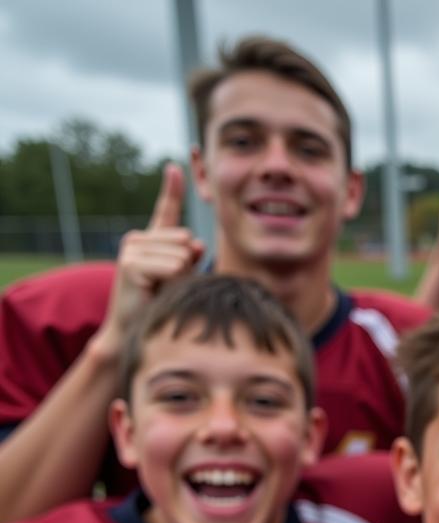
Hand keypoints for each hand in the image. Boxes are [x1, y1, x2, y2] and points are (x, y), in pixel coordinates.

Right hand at [94, 163, 205, 356]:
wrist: (134, 329)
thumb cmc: (161, 305)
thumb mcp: (182, 280)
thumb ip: (191, 260)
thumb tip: (197, 243)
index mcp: (152, 240)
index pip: (166, 210)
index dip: (172, 188)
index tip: (176, 166)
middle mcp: (138, 238)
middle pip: (186, 241)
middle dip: (188, 268)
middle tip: (167, 286)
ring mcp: (132, 249)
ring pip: (182, 256)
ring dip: (180, 278)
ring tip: (161, 290)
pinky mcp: (131, 263)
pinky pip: (172, 267)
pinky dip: (172, 282)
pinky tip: (154, 291)